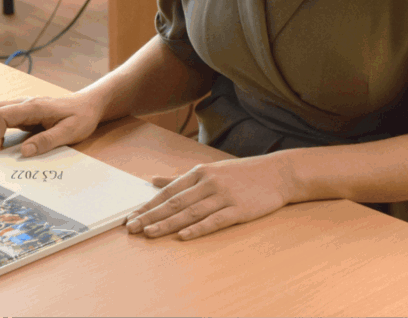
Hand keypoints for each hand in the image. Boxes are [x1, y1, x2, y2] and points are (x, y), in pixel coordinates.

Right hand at [0, 92, 103, 157]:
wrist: (89, 105)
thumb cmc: (82, 117)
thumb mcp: (70, 132)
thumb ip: (47, 141)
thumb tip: (24, 152)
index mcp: (34, 107)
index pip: (0, 115)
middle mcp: (24, 104)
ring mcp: (22, 107)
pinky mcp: (23, 113)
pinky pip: (0, 118)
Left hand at [125, 154, 293, 240]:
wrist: (277, 173)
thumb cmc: (241, 173)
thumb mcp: (210, 170)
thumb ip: (180, 178)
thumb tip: (153, 180)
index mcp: (200, 173)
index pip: (168, 191)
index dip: (148, 205)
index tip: (131, 216)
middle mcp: (208, 183)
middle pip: (175, 202)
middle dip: (151, 216)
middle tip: (132, 228)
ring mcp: (223, 196)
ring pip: (190, 212)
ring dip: (168, 224)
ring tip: (149, 233)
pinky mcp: (238, 209)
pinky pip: (215, 220)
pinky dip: (198, 228)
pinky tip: (183, 236)